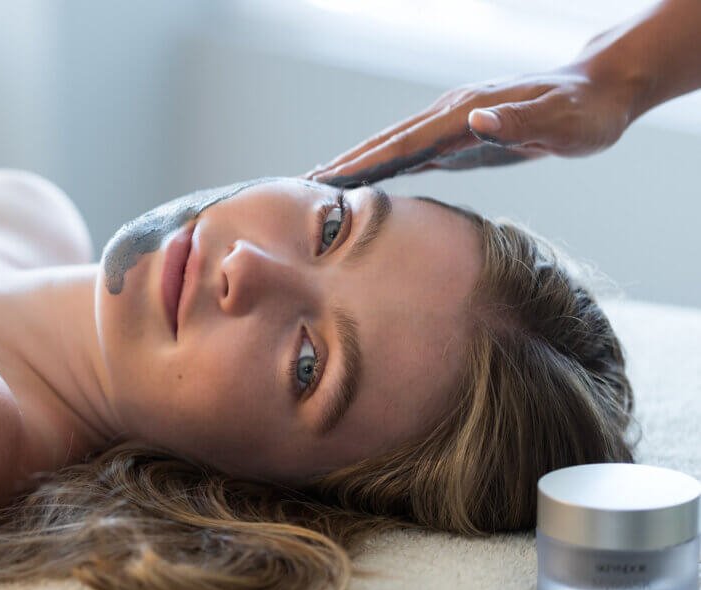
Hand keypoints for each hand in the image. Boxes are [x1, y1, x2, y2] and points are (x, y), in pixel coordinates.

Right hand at [304, 63, 637, 187]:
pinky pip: (414, 155)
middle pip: (386, 142)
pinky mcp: (462, 138)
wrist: (603, 90)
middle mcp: (451, 115)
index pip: (403, 142)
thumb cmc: (586, 111)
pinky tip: (369, 183)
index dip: (363, 161)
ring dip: (358, 165)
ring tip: (321, 184)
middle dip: (344, 163)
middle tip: (302, 185)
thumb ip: (520, 121)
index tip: (325, 178)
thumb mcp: (563, 121)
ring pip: (395, 147)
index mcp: (464, 113)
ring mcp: (454, 125)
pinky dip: (385, 168)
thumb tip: (476, 121)